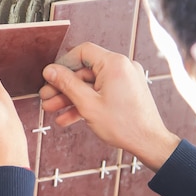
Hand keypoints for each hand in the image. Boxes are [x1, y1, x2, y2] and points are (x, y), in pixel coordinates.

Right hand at [40, 42, 179, 171]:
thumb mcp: (87, 104)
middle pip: (84, 71)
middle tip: (46, 97)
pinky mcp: (126, 91)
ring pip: (90, 84)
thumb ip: (66, 84)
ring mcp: (125, 80)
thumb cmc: (123, 125)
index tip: (50, 77)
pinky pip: (101, 92)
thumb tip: (50, 71)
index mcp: (114, 64)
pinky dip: (85, 102)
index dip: (63, 63)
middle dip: (63, 86)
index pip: (83, 52)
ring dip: (70, 97)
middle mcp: (122, 67)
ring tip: (52, 109)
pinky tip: (68, 117)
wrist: (149, 143)